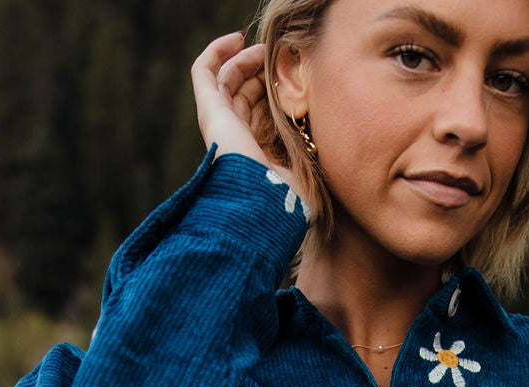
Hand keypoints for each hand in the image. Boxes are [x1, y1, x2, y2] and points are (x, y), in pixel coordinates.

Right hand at [190, 33, 316, 217]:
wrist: (265, 207)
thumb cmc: (290, 201)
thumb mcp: (310, 171)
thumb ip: (312, 151)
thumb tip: (324, 125)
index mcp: (257, 153)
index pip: (261, 112)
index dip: (272, 89)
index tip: (291, 76)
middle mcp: (236, 138)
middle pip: (244, 93)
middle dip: (261, 70)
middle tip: (278, 57)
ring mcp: (221, 124)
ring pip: (227, 80)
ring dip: (245, 59)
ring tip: (264, 49)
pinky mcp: (210, 112)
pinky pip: (204, 71)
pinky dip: (217, 51)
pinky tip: (237, 38)